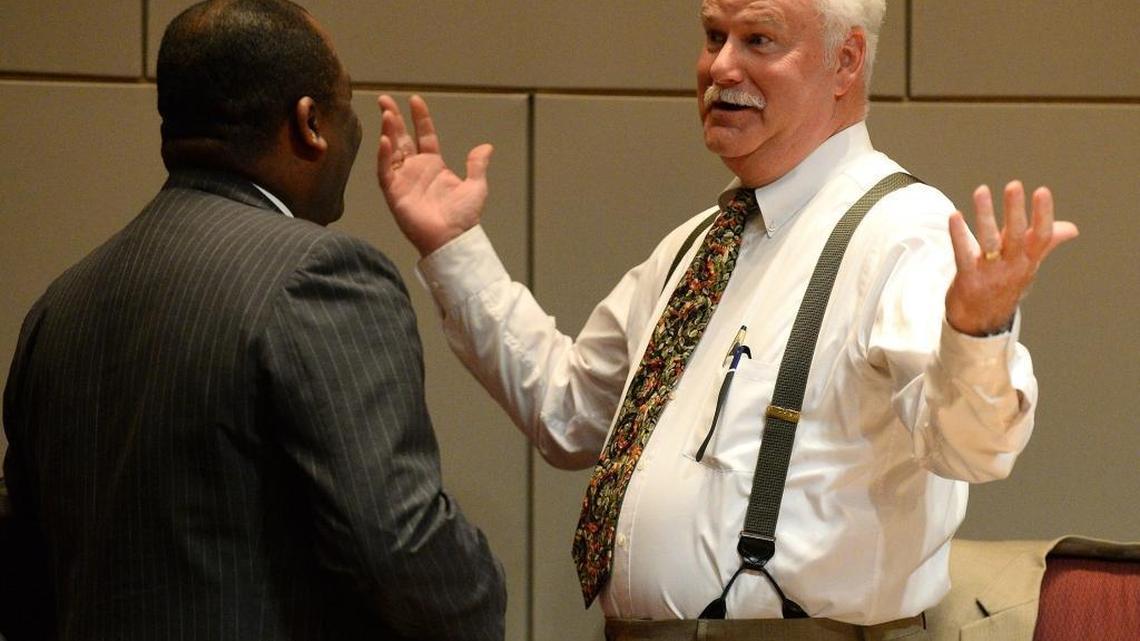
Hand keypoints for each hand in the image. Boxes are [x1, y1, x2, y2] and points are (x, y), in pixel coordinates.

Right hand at [376, 94, 493, 255]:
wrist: (453, 239)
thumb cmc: (464, 218)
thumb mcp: (476, 186)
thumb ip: (477, 165)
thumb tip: (486, 147)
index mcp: (434, 166)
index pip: (424, 135)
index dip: (420, 118)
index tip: (416, 100)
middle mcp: (416, 170)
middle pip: (402, 138)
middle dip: (394, 118)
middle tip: (385, 99)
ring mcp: (403, 180)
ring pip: (391, 151)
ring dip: (388, 132)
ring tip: (386, 113)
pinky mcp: (394, 193)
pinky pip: (385, 171)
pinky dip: (383, 156)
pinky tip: (384, 141)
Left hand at [945, 181, 1078, 335]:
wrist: (982, 320)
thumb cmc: (1005, 283)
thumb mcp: (1028, 263)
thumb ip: (1047, 243)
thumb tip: (1072, 228)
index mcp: (1029, 259)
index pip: (1042, 236)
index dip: (1044, 214)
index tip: (1042, 191)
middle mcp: (1012, 265)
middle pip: (1017, 236)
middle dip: (1015, 211)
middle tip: (1014, 186)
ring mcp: (990, 273)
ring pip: (989, 241)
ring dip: (985, 215)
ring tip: (981, 190)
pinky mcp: (968, 279)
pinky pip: (963, 254)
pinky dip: (958, 235)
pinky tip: (955, 216)